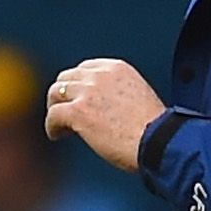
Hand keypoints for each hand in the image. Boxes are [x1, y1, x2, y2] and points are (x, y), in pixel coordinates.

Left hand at [43, 58, 165, 171]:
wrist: (159, 142)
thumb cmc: (153, 130)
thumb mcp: (136, 97)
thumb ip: (115, 93)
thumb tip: (96, 108)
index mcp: (117, 68)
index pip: (84, 68)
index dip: (76, 85)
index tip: (77, 101)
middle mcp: (100, 75)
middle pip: (66, 78)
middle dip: (63, 95)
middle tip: (65, 115)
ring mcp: (88, 92)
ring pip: (55, 93)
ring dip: (55, 109)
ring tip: (61, 126)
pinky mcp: (79, 112)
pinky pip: (53, 115)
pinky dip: (52, 127)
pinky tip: (58, 136)